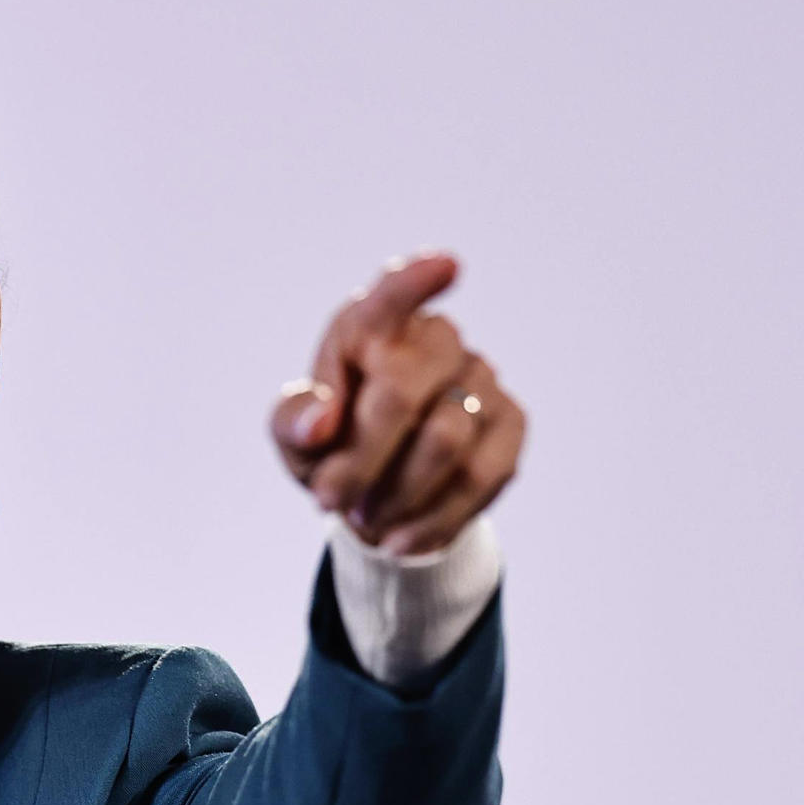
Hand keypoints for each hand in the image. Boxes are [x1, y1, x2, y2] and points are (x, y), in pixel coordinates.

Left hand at [269, 252, 526, 554]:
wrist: (375, 493)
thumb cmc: (327, 446)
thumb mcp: (293, 435)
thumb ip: (294, 421)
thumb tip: (320, 424)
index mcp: (369, 325)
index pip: (392, 295)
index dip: (417, 281)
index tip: (446, 265)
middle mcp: (434, 339)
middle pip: (404, 396)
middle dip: (360, 461)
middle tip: (327, 500)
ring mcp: (481, 375)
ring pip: (446, 444)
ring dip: (395, 496)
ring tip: (362, 520)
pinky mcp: (511, 422)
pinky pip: (483, 477)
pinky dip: (435, 518)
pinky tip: (402, 539)